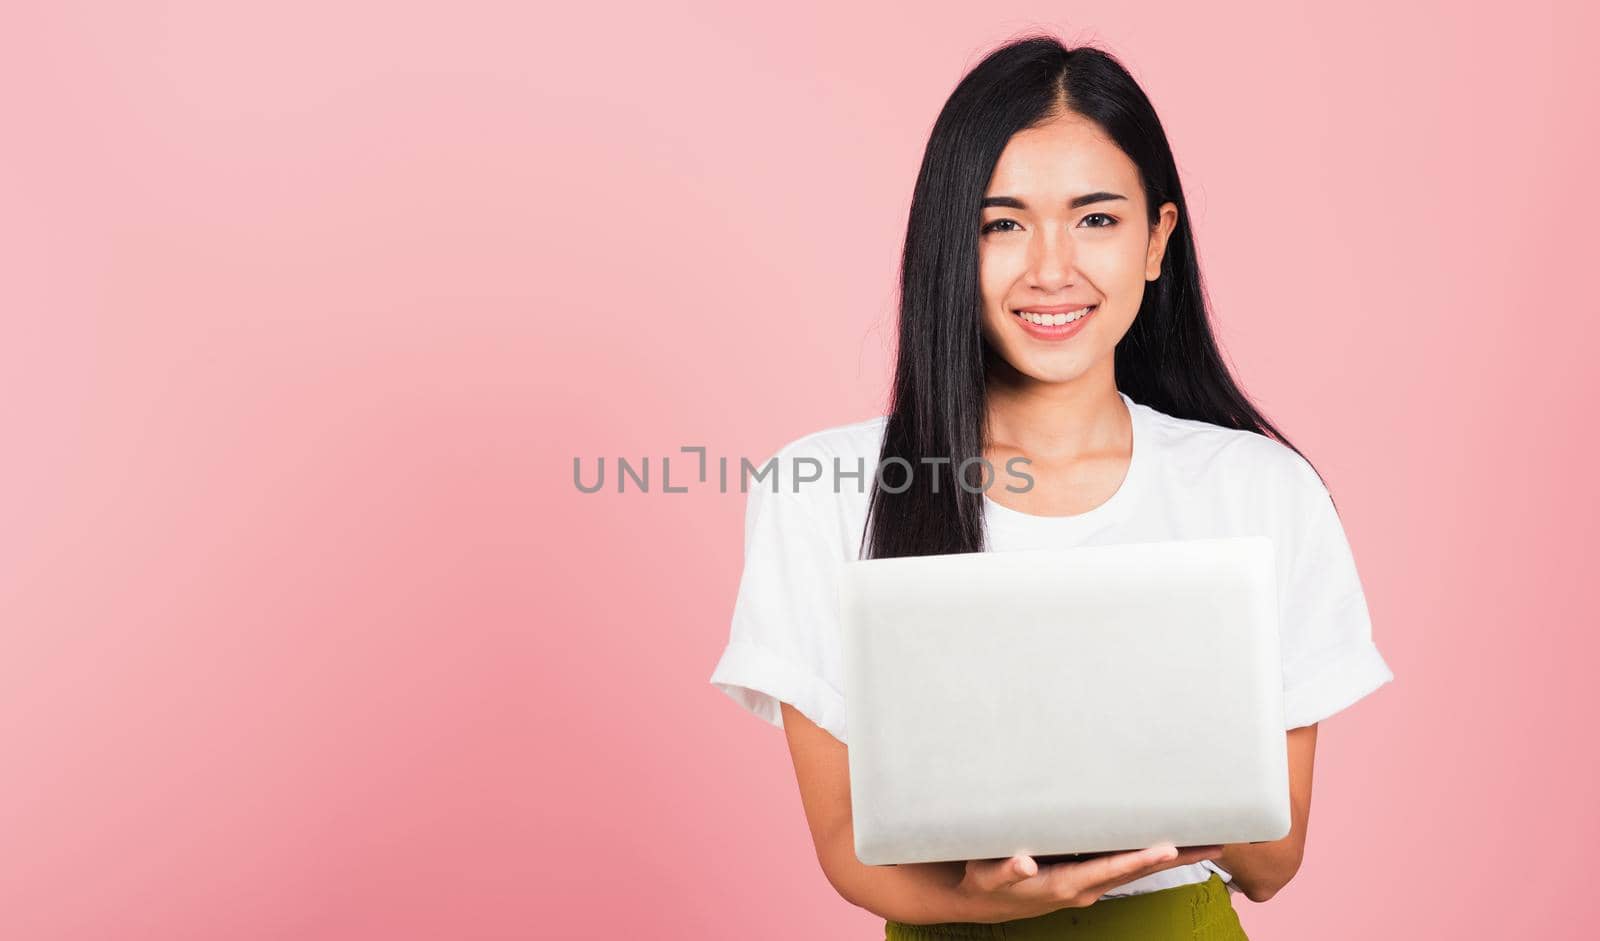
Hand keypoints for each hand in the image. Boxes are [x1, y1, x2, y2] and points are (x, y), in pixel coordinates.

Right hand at [953, 843, 1223, 922]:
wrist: (988, 901)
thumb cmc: (986, 882)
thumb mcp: (987, 876)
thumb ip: (1007, 870)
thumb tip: (1025, 864)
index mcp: (1065, 884)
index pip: (1110, 869)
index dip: (1138, 859)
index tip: (1166, 848)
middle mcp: (1085, 887)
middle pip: (1137, 870)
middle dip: (1175, 857)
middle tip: (1213, 842)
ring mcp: (1090, 884)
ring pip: (1137, 869)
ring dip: (1172, 857)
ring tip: (1207, 841)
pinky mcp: (1089, 878)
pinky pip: (1126, 867)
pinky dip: (1151, 857)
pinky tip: (1169, 845)